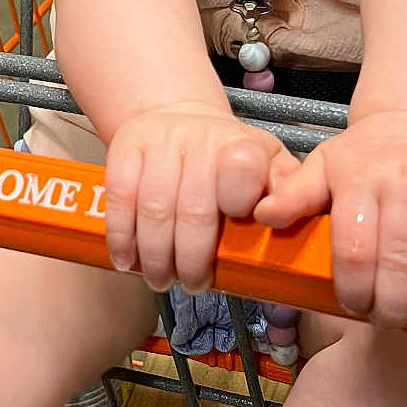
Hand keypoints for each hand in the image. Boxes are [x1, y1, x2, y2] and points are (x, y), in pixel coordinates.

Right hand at [104, 102, 293, 292]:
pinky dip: (122, 237)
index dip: (235, 208)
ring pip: (154, 210)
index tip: (231, 247)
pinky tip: (128, 260)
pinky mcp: (125, 146)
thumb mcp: (269, 168)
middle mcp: (201, 137)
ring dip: (156, 257)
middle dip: (191, 260)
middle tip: (193, 285)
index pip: (242, 171)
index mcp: (244, 145)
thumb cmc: (230, 160)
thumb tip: (283, 218)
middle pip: (193, 210)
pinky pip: (119, 198)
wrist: (182, 121)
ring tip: (162, 280)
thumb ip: (286, 192)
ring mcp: (160, 140)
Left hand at [254, 111, 406, 340]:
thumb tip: (261, 215)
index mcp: (361, 176)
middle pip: (403, 256)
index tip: (357, 312)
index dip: (355, 289)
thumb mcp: (321, 168)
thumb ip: (293, 195)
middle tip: (396, 324)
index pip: (355, 247)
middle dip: (398, 303)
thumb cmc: (363, 158)